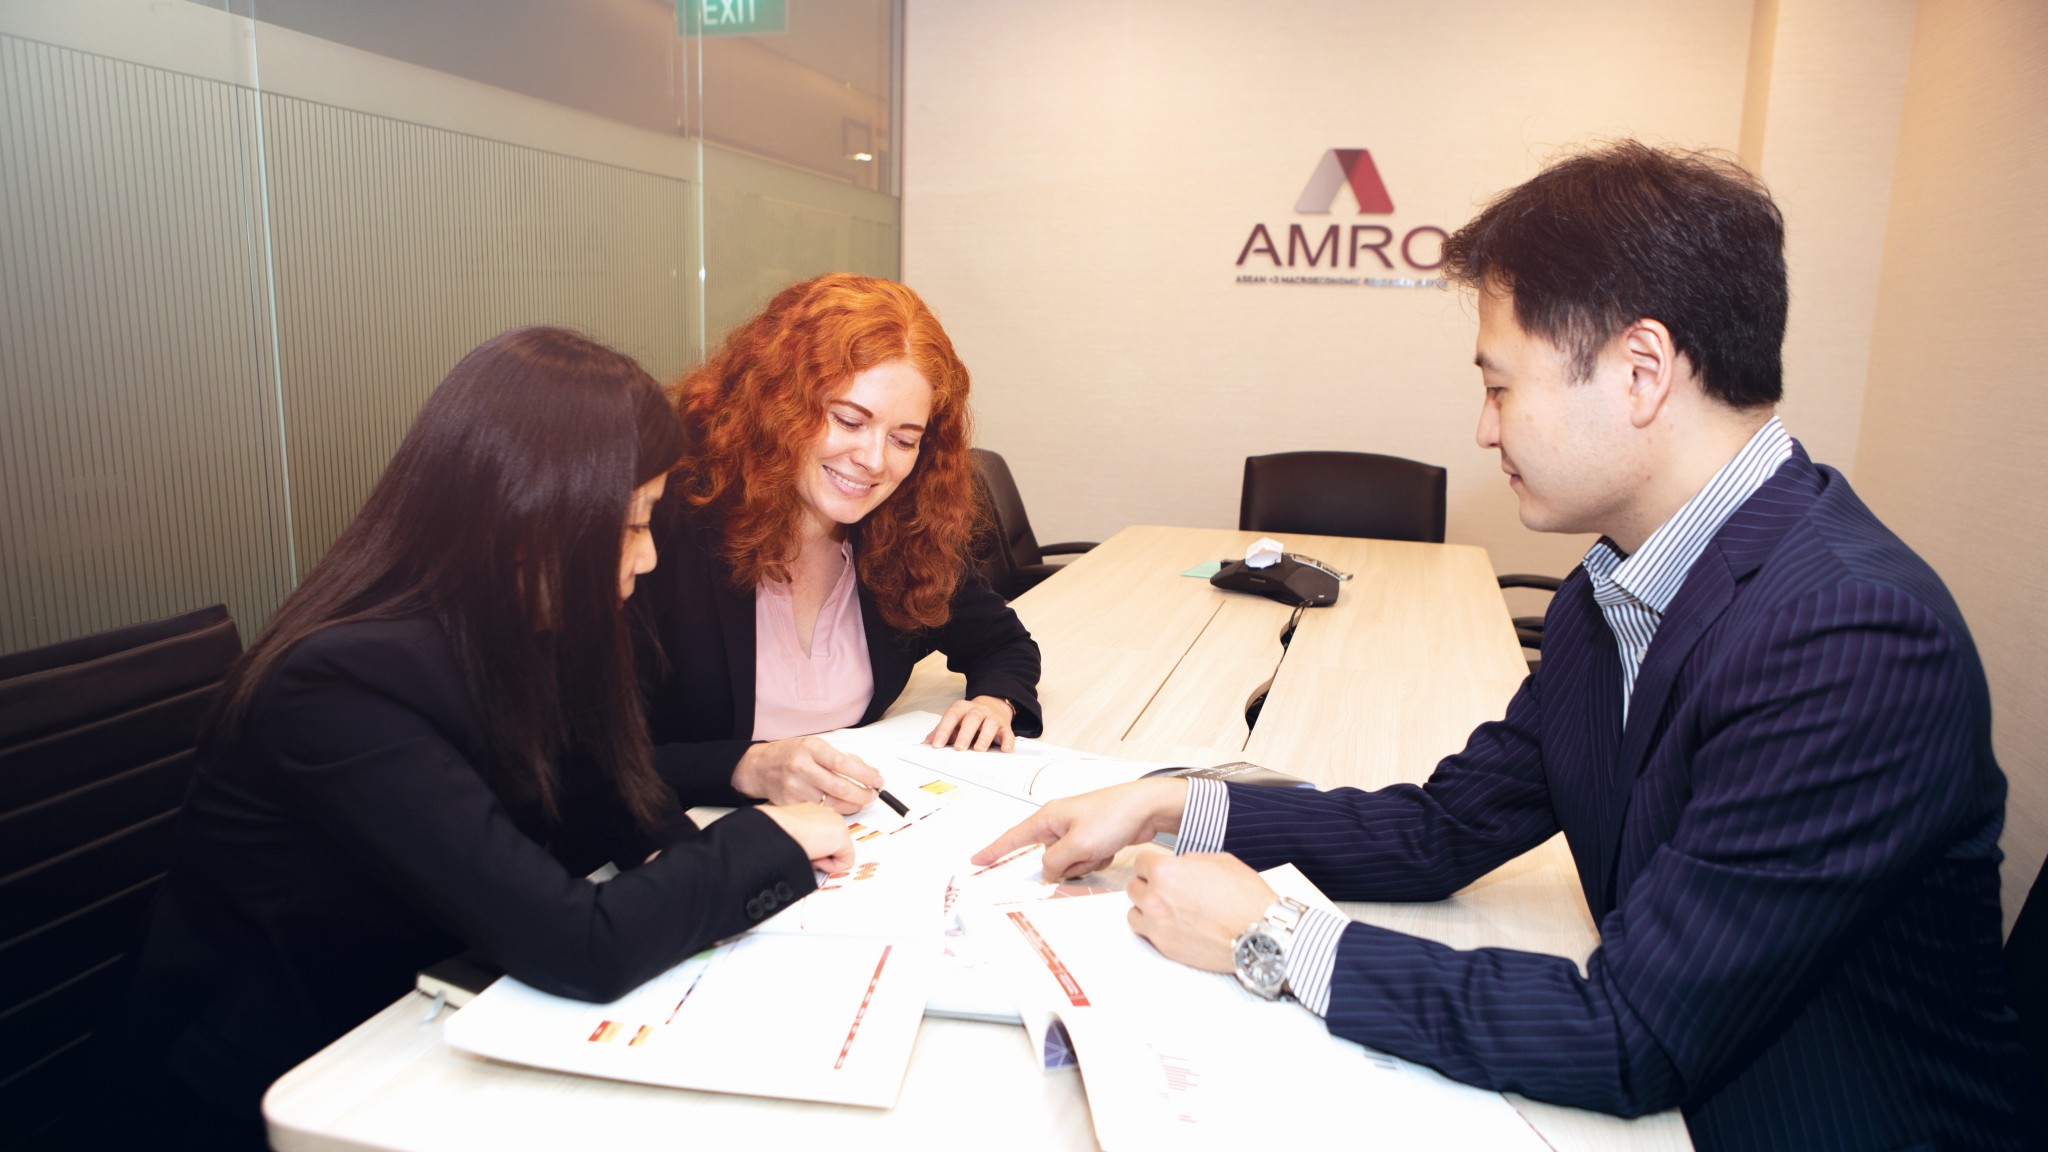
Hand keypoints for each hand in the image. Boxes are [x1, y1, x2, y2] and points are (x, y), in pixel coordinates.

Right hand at [733, 736, 882, 814]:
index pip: (843, 763)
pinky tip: (841, 806)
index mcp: (811, 748)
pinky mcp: (791, 804)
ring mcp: (795, 788)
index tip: (877, 780)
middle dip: (862, 794)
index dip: (864, 774)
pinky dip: (834, 811)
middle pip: (840, 787)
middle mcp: (802, 768)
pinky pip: (819, 811)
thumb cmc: (790, 754)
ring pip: (832, 803)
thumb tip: (868, 772)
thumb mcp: (815, 746)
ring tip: (860, 801)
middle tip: (872, 795)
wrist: (759, 767)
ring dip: (852, 805)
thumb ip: (840, 758)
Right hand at [759, 802, 855, 873]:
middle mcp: (827, 813)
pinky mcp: (842, 836)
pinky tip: (815, 858)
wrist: (775, 829)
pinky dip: (830, 867)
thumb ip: (802, 834)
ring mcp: (837, 823)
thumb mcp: (789, 829)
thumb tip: (807, 848)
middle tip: (805, 852)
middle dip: (822, 853)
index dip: (816, 847)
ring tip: (807, 853)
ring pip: (840, 852)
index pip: (824, 833)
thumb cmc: (774, 830)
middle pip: (834, 843)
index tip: (804, 850)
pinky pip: (845, 862)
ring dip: (824, 858)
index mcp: (813, 810)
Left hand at [925, 695, 1016, 751]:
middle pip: (972, 719)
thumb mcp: (953, 722)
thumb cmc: (969, 719)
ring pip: (990, 724)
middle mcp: (978, 711)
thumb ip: (940, 732)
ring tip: (979, 749)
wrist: (992, 707)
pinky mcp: (1005, 727)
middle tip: (959, 748)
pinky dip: (1008, 742)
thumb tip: (926, 744)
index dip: (943, 730)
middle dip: (965, 733)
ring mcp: (993, 718)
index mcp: (962, 708)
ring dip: (984, 737)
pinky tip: (1005, 751)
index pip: (951, 716)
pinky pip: (1008, 734)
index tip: (936, 745)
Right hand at [971, 779, 1188, 879]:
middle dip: (1066, 863)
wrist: (1146, 809)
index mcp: (1049, 817)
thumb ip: (1055, 862)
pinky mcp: (1092, 838)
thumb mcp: (1078, 844)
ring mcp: (1076, 831)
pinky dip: (1095, 860)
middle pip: (1047, 857)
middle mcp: (1059, 822)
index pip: (1014, 837)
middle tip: (1087, 851)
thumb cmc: (1113, 816)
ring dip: (1083, 862)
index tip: (977, 860)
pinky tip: (1109, 848)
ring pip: (1067, 862)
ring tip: (1100, 847)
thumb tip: (1048, 872)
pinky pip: (1084, 860)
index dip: (994, 850)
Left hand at [1125, 852, 1276, 972]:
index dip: (1152, 864)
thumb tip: (1179, 864)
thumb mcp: (1220, 861)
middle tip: (1164, 888)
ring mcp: (1158, 924)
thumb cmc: (1246, 897)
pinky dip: (1152, 928)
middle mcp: (1156, 897)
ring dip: (1145, 907)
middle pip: (1133, 886)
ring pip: (1133, 911)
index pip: (1141, 862)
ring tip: (1165, 908)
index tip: (1158, 868)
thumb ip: (1190, 860)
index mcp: (1167, 871)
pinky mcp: (1165, 946)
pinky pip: (1144, 933)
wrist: (1259, 934)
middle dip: (1147, 884)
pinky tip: (1169, 924)